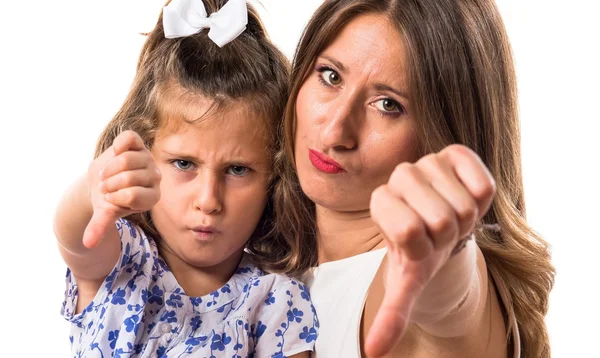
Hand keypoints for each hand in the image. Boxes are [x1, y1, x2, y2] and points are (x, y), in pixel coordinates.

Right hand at [83, 130, 160, 248]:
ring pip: (127, 159)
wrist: (103, 180)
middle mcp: (155, 177)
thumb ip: (100, 225)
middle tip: (104, 187)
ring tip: (105, 175)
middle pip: (129, 176)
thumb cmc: (107, 198)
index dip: (113, 196)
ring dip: (108, 169)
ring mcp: (147, 159)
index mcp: (152, 197)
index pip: (133, 194)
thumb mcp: (104, 212)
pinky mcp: (138, 143)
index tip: (108, 198)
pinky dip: (118, 144)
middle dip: (109, 183)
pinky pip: (128, 139)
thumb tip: (88, 243)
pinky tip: (114, 151)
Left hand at [366, 144, 495, 356]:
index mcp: (382, 204)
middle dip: (447, 237)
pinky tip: (465, 196)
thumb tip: (374, 352)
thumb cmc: (422, 252)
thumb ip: (391, 313)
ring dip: (464, 221)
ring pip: (463, 203)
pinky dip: (480, 197)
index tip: (420, 246)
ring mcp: (427, 162)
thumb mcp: (407, 283)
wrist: (441, 226)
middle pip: (441, 218)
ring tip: (451, 216)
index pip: (407, 230)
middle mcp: (400, 177)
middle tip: (440, 234)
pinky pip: (481, 181)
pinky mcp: (454, 153)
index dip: (422, 248)